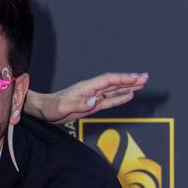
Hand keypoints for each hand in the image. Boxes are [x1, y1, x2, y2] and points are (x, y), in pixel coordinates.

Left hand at [33, 72, 148, 122]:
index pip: (108, 81)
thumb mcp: (62, 107)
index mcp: (85, 88)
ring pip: (113, 90)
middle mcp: (91, 90)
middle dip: (130, 80)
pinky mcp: (91, 105)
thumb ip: (79, 104)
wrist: (42, 110)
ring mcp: (92, 97)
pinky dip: (119, 98)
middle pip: (114, 83)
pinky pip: (108, 101)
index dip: (122, 79)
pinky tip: (129, 95)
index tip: (136, 78)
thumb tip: (95, 101)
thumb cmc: (50, 108)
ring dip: (128, 87)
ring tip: (142, 83)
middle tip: (146, 77)